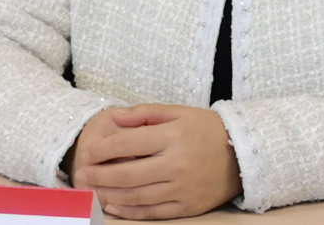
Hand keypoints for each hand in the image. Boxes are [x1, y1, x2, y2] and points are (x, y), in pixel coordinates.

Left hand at [72, 103, 242, 219]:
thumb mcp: (180, 112)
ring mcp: (182, 187)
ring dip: (108, 194)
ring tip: (90, 190)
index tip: (88, 152)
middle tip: (81, 174)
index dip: (104, 148)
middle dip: (99, 174)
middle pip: (128, 172)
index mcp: (174, 136)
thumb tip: (115, 118)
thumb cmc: (207, 129)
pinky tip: (113, 205)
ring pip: (136, 196)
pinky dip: (129, 211)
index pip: (130, 143)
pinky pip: (151, 212)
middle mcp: (177, 163)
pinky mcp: (187, 207)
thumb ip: (146, 114)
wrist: (242, 154)